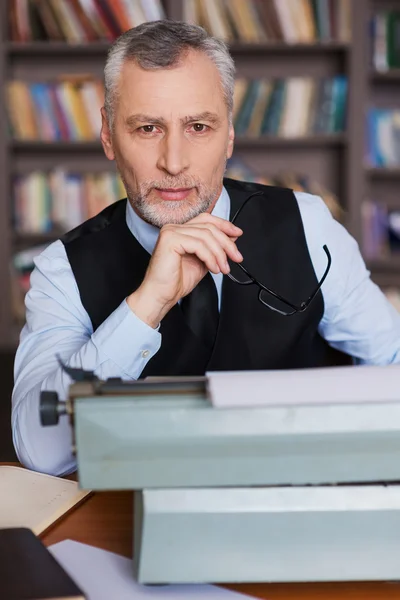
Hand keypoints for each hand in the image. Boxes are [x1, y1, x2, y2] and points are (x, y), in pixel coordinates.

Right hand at [127, 213, 242, 327]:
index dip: (224, 225)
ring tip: (223, 268)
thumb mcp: (204, 261)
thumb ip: (214, 248)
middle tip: (236, 257)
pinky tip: (213, 269)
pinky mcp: (170, 240)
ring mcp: (171, 232)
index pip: (206, 219)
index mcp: (180, 230)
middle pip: (209, 227)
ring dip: (220, 254)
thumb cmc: (177, 281)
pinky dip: (210, 257)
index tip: (238, 234)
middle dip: (227, 243)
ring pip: (206, 236)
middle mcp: (174, 228)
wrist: (162, 295)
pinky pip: (199, 244)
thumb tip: (232, 236)